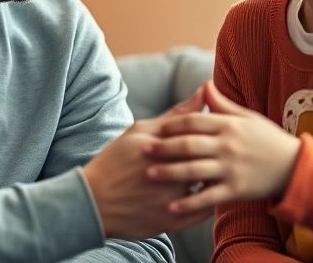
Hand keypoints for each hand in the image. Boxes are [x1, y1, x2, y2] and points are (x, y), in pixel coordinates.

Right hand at [83, 87, 213, 238]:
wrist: (93, 201)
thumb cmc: (116, 161)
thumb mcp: (140, 131)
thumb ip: (176, 115)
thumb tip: (204, 90)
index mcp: (167, 150)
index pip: (207, 140)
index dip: (216, 138)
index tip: (217, 137)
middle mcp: (172, 177)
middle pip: (212, 166)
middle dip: (217, 161)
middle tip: (219, 156)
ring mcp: (173, 202)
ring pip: (209, 191)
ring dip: (213, 183)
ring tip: (211, 175)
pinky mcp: (172, 223)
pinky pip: (201, 213)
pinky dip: (206, 202)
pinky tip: (203, 195)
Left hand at [143, 81, 301, 212]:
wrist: (294, 167)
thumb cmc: (267, 139)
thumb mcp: (247, 117)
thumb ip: (222, 104)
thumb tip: (204, 84)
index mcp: (229, 125)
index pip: (194, 121)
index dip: (172, 124)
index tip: (156, 129)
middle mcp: (228, 145)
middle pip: (189, 144)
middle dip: (164, 147)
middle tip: (143, 149)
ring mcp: (232, 168)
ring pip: (195, 170)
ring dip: (170, 173)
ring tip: (150, 174)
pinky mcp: (236, 189)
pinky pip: (208, 197)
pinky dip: (189, 203)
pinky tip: (172, 207)